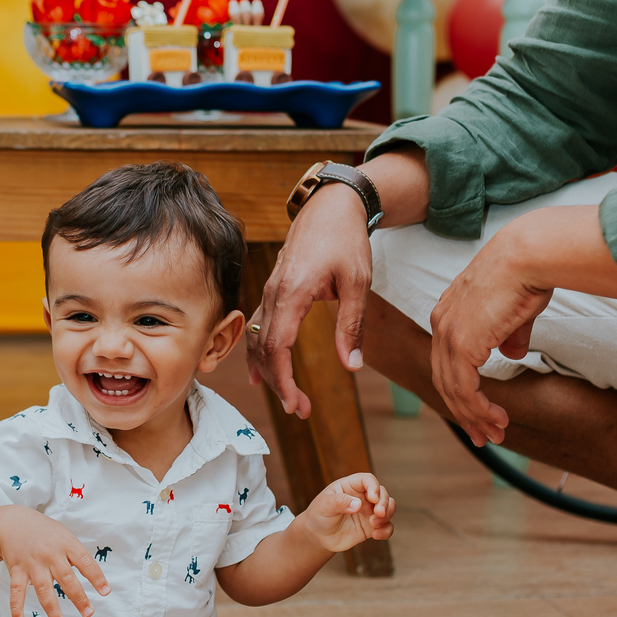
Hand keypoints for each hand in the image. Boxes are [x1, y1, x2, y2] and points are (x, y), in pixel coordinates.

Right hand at [0, 509, 110, 616]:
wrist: (13, 523)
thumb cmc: (45, 533)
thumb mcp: (64, 536)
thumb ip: (77, 556)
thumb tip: (96, 579)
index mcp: (66, 544)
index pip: (85, 561)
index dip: (96, 577)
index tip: (105, 592)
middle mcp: (50, 554)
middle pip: (66, 578)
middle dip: (78, 597)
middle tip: (88, 613)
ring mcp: (33, 563)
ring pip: (43, 588)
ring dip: (51, 608)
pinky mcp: (17, 569)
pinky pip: (17, 590)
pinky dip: (16, 606)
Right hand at [247, 184, 372, 417]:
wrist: (331, 205)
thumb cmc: (346, 239)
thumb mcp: (358, 283)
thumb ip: (352, 326)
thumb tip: (351, 367)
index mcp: (292, 292)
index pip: (277, 347)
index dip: (283, 381)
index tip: (297, 405)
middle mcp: (274, 292)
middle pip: (264, 348)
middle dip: (278, 384)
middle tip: (301, 411)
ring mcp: (271, 289)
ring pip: (258, 338)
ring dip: (270, 371)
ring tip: (289, 398)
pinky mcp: (274, 288)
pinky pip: (260, 325)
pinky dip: (261, 352)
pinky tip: (263, 371)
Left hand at [299, 473, 394, 553]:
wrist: (318, 536)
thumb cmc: (319, 515)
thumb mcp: (325, 506)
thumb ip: (340, 502)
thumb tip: (358, 504)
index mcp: (351, 486)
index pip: (368, 480)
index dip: (374, 487)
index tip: (373, 498)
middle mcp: (363, 497)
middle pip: (382, 493)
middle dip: (384, 502)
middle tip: (378, 514)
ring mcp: (368, 511)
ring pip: (389, 507)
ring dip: (387, 515)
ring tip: (374, 524)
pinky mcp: (371, 527)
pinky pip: (387, 526)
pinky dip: (386, 531)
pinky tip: (376, 535)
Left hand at [428, 206, 616, 446]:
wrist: (527, 256)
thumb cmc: (527, 273)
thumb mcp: (515, 311)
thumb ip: (509, 335)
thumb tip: (511, 354)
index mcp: (449, 312)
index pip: (447, 361)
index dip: (462, 390)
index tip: (478, 412)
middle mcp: (441, 324)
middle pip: (445, 380)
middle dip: (466, 412)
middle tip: (484, 435)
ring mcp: (448, 335)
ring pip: (453, 389)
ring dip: (475, 416)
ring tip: (494, 435)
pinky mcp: (461, 345)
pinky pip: (464, 389)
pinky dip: (479, 409)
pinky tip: (496, 419)